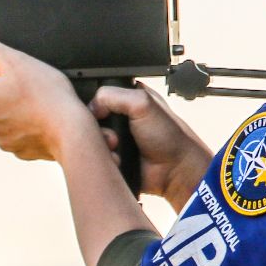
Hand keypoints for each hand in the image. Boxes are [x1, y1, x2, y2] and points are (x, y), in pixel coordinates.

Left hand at [0, 22, 100, 163]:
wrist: (72, 129)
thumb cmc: (46, 93)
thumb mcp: (13, 59)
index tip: (17, 75)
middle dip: (6, 93)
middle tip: (30, 88)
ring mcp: (3, 140)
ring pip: (5, 118)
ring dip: (16, 111)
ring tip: (38, 104)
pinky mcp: (19, 151)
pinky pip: (19, 135)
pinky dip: (28, 128)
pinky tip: (42, 120)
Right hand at [88, 83, 209, 201]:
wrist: (175, 171)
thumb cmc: (168, 136)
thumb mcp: (142, 102)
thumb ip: (112, 95)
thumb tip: (91, 108)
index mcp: (127, 98)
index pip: (98, 95)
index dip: (95, 103)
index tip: (100, 112)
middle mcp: (119, 117)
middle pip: (91, 118)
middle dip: (97, 127)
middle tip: (114, 134)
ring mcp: (115, 138)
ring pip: (90, 139)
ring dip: (101, 144)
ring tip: (117, 146)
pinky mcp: (112, 157)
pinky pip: (95, 157)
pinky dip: (103, 158)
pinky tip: (117, 159)